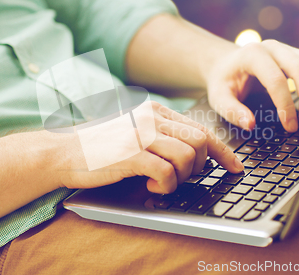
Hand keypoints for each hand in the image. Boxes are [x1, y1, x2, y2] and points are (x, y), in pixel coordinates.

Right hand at [50, 101, 243, 193]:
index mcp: (155, 112)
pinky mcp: (131, 154)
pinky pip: (167, 173)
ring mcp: (141, 135)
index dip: (223, 151)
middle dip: (202, 166)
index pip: (200, 128)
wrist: (62, 150)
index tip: (235, 166)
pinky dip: (165, 186)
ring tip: (164, 183)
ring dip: (183, 178)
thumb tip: (195, 153)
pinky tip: (151, 187)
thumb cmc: (100, 146)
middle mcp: (151, 119)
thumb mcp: (134, 132)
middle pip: (200, 141)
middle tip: (186, 178)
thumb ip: (162, 136)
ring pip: (188, 156)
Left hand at [205, 40, 298, 131]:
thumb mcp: (218, 97)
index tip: (290, 125)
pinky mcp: (295, 54)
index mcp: (252, 55)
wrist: (225, 64)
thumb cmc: (223, 81)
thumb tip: (250, 124)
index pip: (276, 80)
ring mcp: (285, 48)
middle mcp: (272, 47)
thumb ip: (232, 111)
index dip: (286, 105)